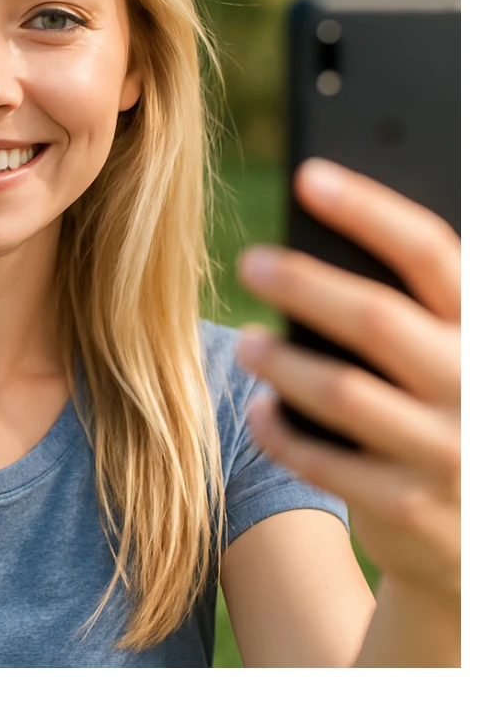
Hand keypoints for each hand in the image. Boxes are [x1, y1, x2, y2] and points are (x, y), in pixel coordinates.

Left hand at [233, 158, 459, 606]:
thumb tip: (325, 229)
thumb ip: (416, 308)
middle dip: (303, 282)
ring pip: (341, 390)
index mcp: (491, 330)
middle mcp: (481, 387)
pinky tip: (257, 410)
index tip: (308, 176)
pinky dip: (282, 432)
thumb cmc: (459, 414)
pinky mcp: (412, 511)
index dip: (368, 209)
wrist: (489, 541)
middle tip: (249, 261)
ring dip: (280, 360)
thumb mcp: (459, 354)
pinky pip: (324, 462)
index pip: (432, 253)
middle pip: (376, 317)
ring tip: (242, 341)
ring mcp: (450, 454)